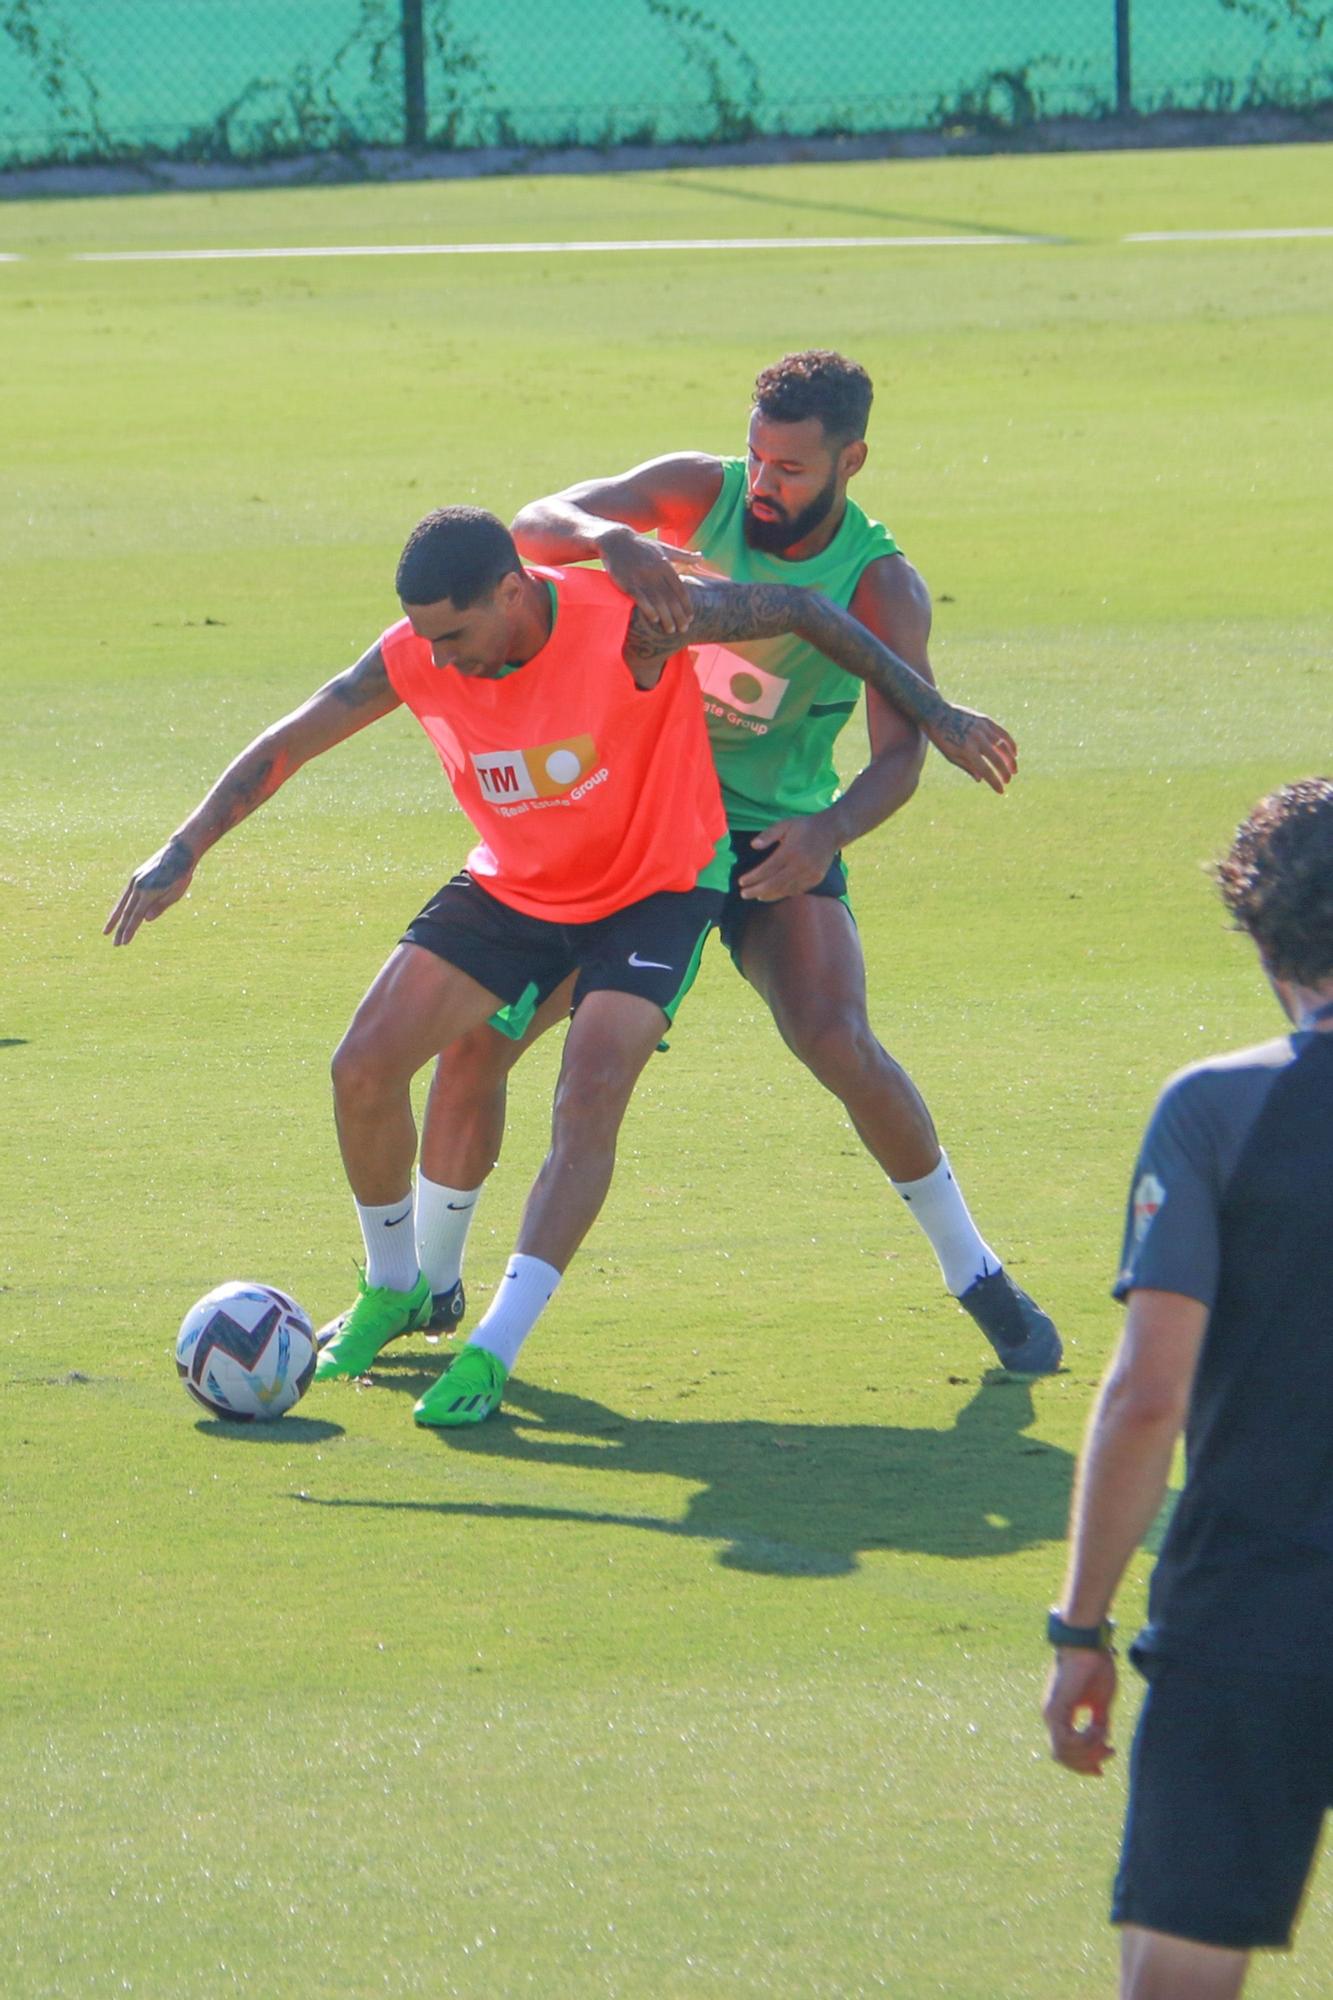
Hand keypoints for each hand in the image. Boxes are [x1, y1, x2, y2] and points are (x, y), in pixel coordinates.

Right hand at [104, 836, 196, 945]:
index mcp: (149, 892)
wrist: (178, 852)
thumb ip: (161, 906)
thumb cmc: (181, 875)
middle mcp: (138, 887)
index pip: (137, 916)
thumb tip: (145, 920)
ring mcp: (135, 881)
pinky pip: (125, 895)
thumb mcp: (176, 893)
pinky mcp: (136, 877)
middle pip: (127, 913)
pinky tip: (117, 914)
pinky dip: (119, 906)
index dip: (129, 930)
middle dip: (120, 929)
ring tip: (106, 931)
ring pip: (122, 904)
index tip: (123, 942)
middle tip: (115, 944)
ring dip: (114, 919)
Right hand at [600, 525, 710, 634]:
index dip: (686, 605)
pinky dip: (648, 609)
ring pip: (657, 601)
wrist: (615, 539)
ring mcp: (641, 577)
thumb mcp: (664, 548)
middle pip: (671, 598)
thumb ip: (683, 556)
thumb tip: (702, 557)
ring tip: (671, 630)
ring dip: (666, 617)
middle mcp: (655, 571)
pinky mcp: (627, 582)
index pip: (680, 589)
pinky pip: (640, 598)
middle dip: (679, 616)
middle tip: (684, 629)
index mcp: (665, 565)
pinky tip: (654, 620)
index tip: (691, 618)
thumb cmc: (642, 546)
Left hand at [737, 817, 836, 899]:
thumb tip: (753, 845)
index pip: (767, 869)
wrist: (832, 831)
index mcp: (790, 851)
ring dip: (769, 895)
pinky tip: (773, 894)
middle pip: (774, 883)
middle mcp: (800, 865)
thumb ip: (768, 834)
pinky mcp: (816, 879)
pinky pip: (797, 890)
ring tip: (756, 896)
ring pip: (785, 889)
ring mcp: (809, 874)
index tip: (741, 882)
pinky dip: (783, 894)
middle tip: (743, 894)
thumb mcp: (785, 824)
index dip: (753, 877)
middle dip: (757, 890)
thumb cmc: (804, 826)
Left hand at [923, 706, 1017, 793]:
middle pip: (997, 759)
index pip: (985, 770)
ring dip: (1010, 759)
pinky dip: (1010, 743)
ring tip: (1014, 770)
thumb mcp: (951, 756)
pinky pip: (1002, 733)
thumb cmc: (942, 738)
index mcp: (967, 750)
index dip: (995, 782)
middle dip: (1005, 772)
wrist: (937, 713)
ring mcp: (982, 728)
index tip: (1001, 791)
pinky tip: (1014, 752)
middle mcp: (977, 739)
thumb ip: (967, 766)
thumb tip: (981, 779)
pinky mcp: (985, 720)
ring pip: (1003, 746)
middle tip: (1008, 781)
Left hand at [1043, 1649, 1117, 1776]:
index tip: (1101, 1770)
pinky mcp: (1055, 1709)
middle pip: (1063, 1757)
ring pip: (1064, 1753)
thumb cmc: (1095, 1666)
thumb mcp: (1100, 1702)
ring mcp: (1050, 1713)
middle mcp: (1051, 1716)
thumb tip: (1102, 1743)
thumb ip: (1098, 1723)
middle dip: (1088, 1762)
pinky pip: (1067, 1741)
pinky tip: (1098, 1730)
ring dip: (1089, 1752)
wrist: (1088, 1643)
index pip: (1064, 1751)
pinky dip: (1086, 1742)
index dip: (1083, 1764)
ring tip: (1105, 1739)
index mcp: (1060, 1714)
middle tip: (1110, 1752)